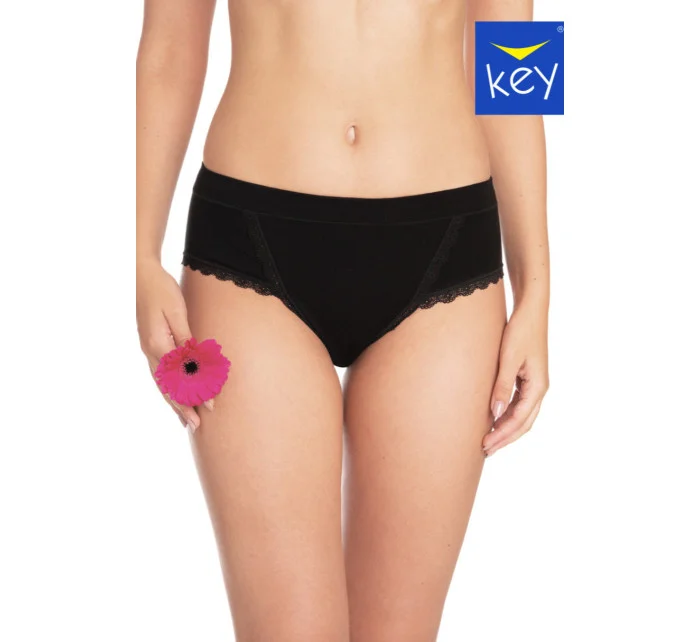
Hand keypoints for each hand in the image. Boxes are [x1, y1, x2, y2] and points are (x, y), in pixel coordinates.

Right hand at [136, 258, 210, 432]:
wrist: (141, 275)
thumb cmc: (163, 291)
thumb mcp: (177, 313)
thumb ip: (185, 339)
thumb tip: (195, 363)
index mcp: (158, 345)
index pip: (179, 378)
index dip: (195, 394)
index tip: (211, 406)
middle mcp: (151, 351)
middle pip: (168, 386)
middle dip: (182, 407)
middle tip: (196, 426)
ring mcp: (148, 349)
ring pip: (162, 383)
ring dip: (174, 401)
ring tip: (186, 419)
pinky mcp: (150, 345)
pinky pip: (160, 373)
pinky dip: (168, 388)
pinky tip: (175, 395)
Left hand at [483, 297, 548, 456]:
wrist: (530, 310)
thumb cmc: (520, 331)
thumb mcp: (508, 359)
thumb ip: (502, 387)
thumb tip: (494, 414)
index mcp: (538, 386)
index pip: (520, 420)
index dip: (503, 434)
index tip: (486, 444)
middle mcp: (540, 388)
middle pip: (523, 423)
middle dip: (505, 438)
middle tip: (485, 450)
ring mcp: (535, 384)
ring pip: (522, 415)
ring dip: (506, 428)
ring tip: (488, 439)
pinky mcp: (528, 378)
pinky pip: (519, 404)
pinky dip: (507, 415)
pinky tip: (493, 419)